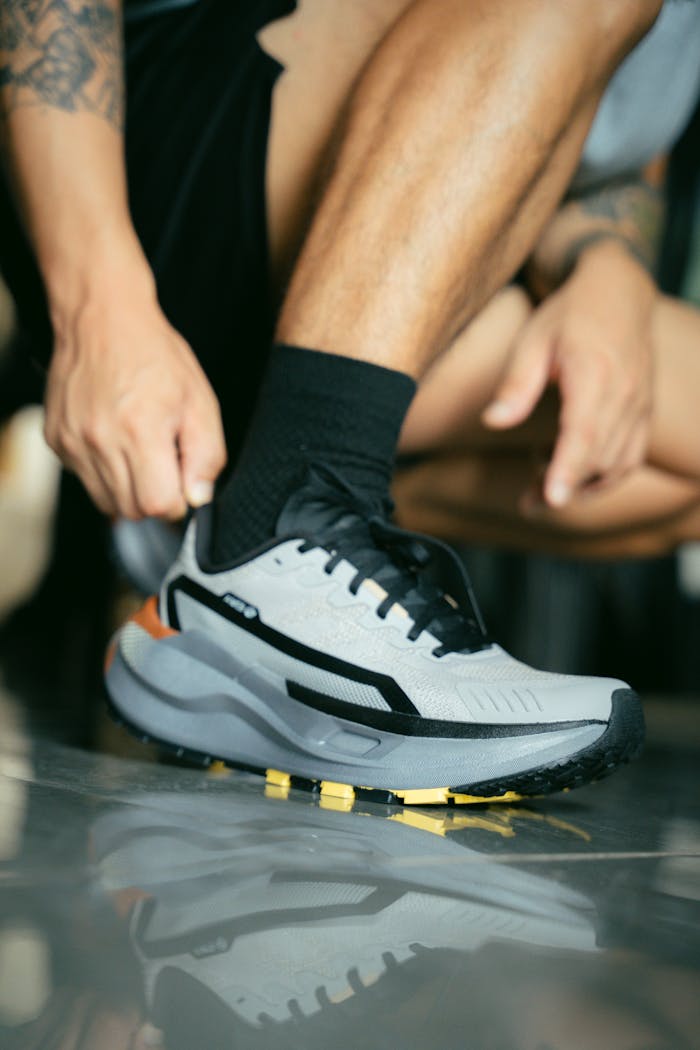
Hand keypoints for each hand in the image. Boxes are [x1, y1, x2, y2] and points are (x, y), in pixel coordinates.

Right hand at [44, 265, 225, 519]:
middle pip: (133, 510)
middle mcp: (100, 440)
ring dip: (130, 489)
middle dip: (156, 497)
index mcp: (140, 431)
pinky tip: (116, 440)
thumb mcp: (200, 401)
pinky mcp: (57, 440)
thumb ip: (207, 456)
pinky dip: (105, 472)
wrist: (102, 318)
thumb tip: (198, 498)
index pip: (159, 505)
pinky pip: (86, 480)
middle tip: (164, 461)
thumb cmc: (155, 355)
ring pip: (107, 502)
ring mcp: (73, 442)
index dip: (178, 501)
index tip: (183, 480)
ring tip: (140, 450)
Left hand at [482, 240, 655, 505]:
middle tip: (527, 502)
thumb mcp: (533, 340)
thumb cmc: (570, 315)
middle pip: (598, 456)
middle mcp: (625, 393)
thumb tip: (493, 421)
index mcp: (594, 373)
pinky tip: (572, 477)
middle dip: (564, 487)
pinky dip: (603, 477)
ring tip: (540, 490)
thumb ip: (515, 384)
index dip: (568, 469)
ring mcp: (639, 405)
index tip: (553, 499)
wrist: (620, 292)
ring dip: (581, 486)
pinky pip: (629, 458)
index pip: (584, 431)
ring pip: (616, 464)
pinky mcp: (643, 413)